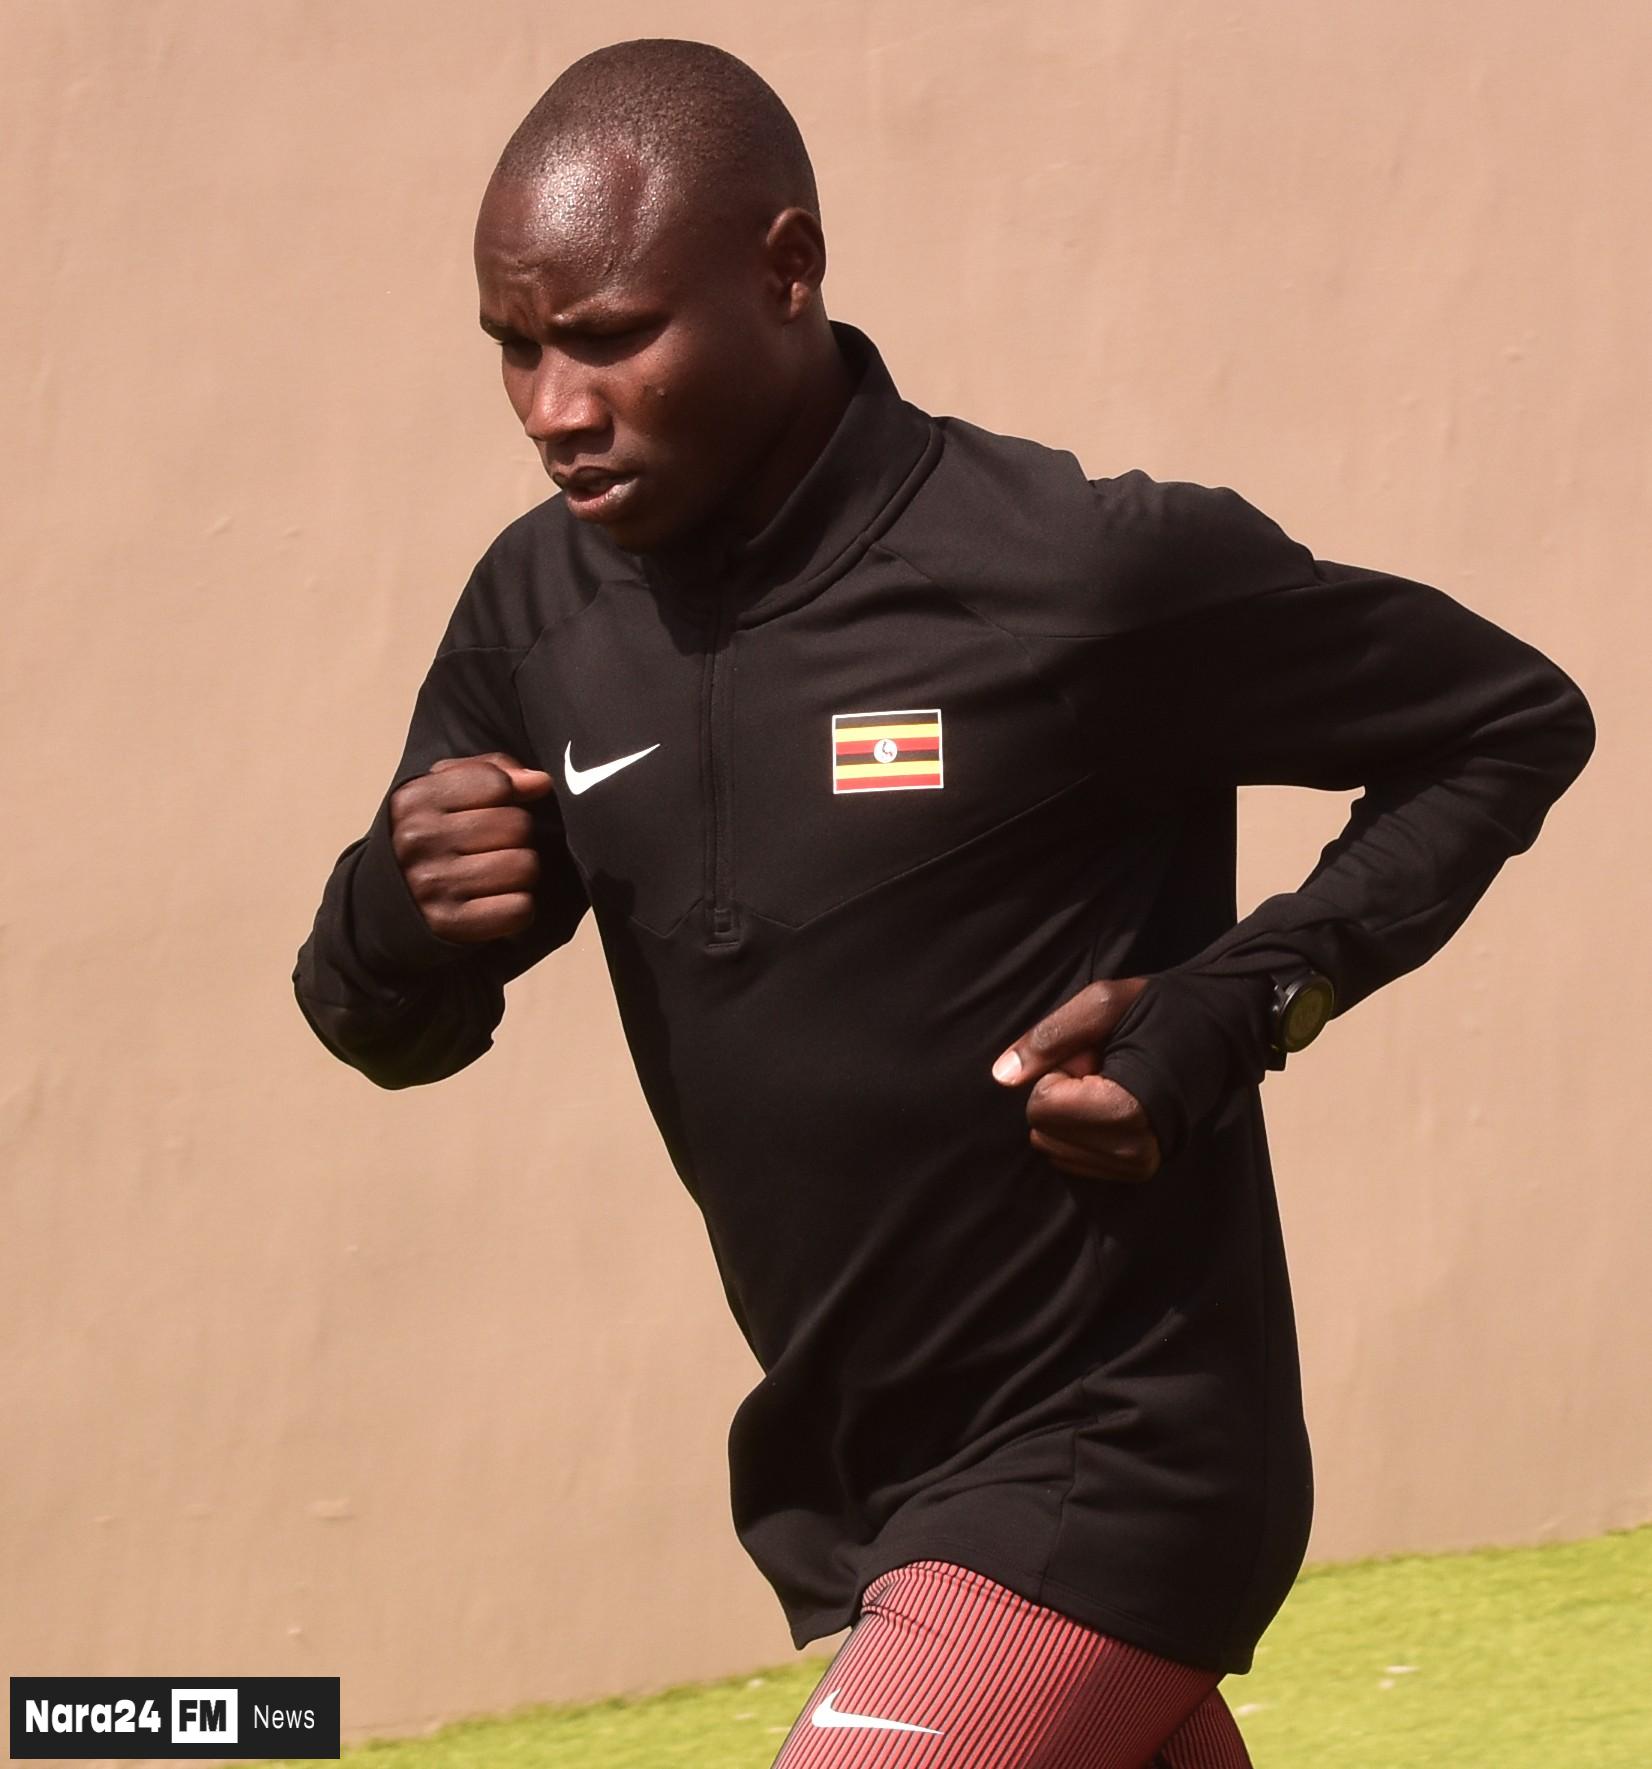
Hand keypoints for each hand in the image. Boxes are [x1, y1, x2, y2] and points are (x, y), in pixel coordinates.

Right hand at [388, 751, 553, 942]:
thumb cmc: (428, 840)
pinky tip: (493, 903)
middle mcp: (418, 840)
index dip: (507, 797)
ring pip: (524, 867)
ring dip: (520, 874)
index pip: (497, 784)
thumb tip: (540, 782)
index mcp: (414, 799)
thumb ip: (492, 772)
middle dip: (515, 838)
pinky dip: (516, 908)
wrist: (384, 906)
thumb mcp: (442, 793)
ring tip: (493, 875)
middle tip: (492, 849)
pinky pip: (520, 909)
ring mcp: (432, 883)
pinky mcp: (449, 923)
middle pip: (517, 826)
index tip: (491, 810)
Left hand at [990, 977, 1163, 1180]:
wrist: (1218, 1029)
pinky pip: (1070, 1158)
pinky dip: (1082, 1128)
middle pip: (1043, 1131)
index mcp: (1126, 1112)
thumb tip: (1002, 1077)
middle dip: (1064, 1093)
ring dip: (1073, 1111)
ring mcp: (1136, 1167)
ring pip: (1053, 1147)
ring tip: (1113, 1081)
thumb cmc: (1158, 1007)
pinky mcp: (1134, 1172)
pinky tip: (1115, 1101)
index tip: (1097, 1054)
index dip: (1060, 1071)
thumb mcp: (1101, 1003)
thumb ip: (1050, 1038)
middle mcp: (1132, 1153)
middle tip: (1105, 1066)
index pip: (1042, 1108)